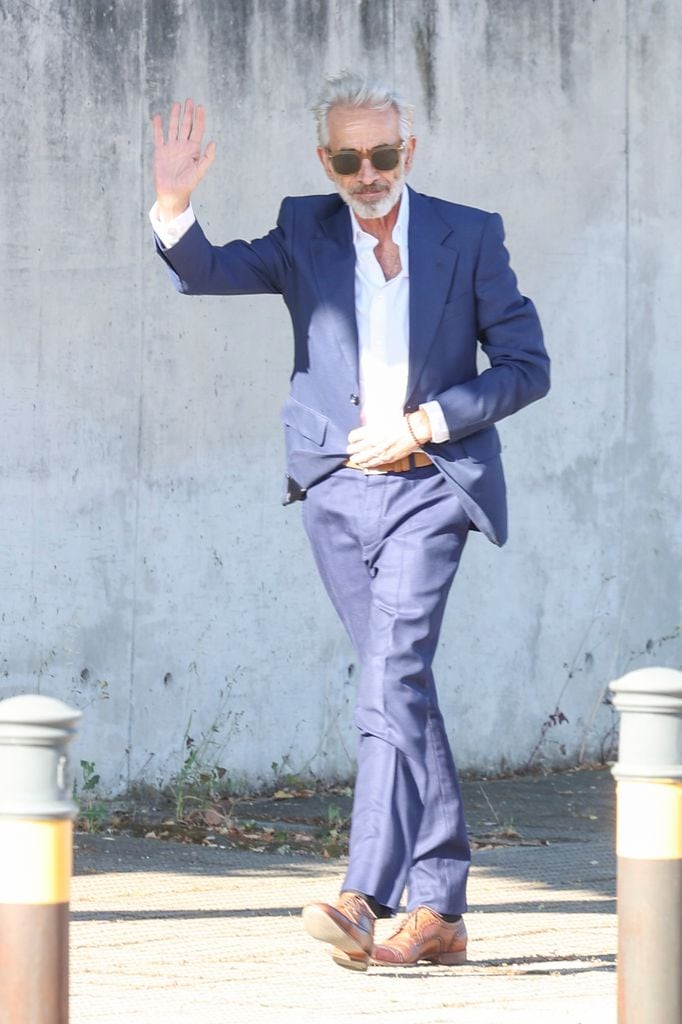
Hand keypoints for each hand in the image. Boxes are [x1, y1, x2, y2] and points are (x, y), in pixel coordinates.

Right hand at [151, 99, 215, 219]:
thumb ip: (207, 157)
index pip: (197, 130)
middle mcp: (182, 146)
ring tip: (177, 104)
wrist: (173, 193)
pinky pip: (159, 137)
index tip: (200, 107)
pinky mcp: (160, 152)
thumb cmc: (188, 184)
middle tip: (189, 101)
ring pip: (173, 128)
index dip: (199, 119)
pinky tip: (158, 117)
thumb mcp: (200, 171)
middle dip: (188, 114)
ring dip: (175, 116)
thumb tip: (213, 142)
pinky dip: (158, 127)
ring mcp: (171, 148)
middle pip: (185, 126)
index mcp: (193, 150)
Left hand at [346, 412, 430, 468]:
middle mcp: (372, 442)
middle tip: (350, 449)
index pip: (353, 437)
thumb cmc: (400, 423)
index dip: (351, 438)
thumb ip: (372, 428)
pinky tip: (363, 464)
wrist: (413, 431)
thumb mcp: (382, 421)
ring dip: (356, 458)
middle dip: (351, 449)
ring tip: (354, 458)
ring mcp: (378, 452)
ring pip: (361, 458)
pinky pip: (372, 464)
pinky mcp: (386, 459)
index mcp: (370, 431)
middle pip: (354, 449)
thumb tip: (366, 432)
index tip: (352, 439)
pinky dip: (365, 464)